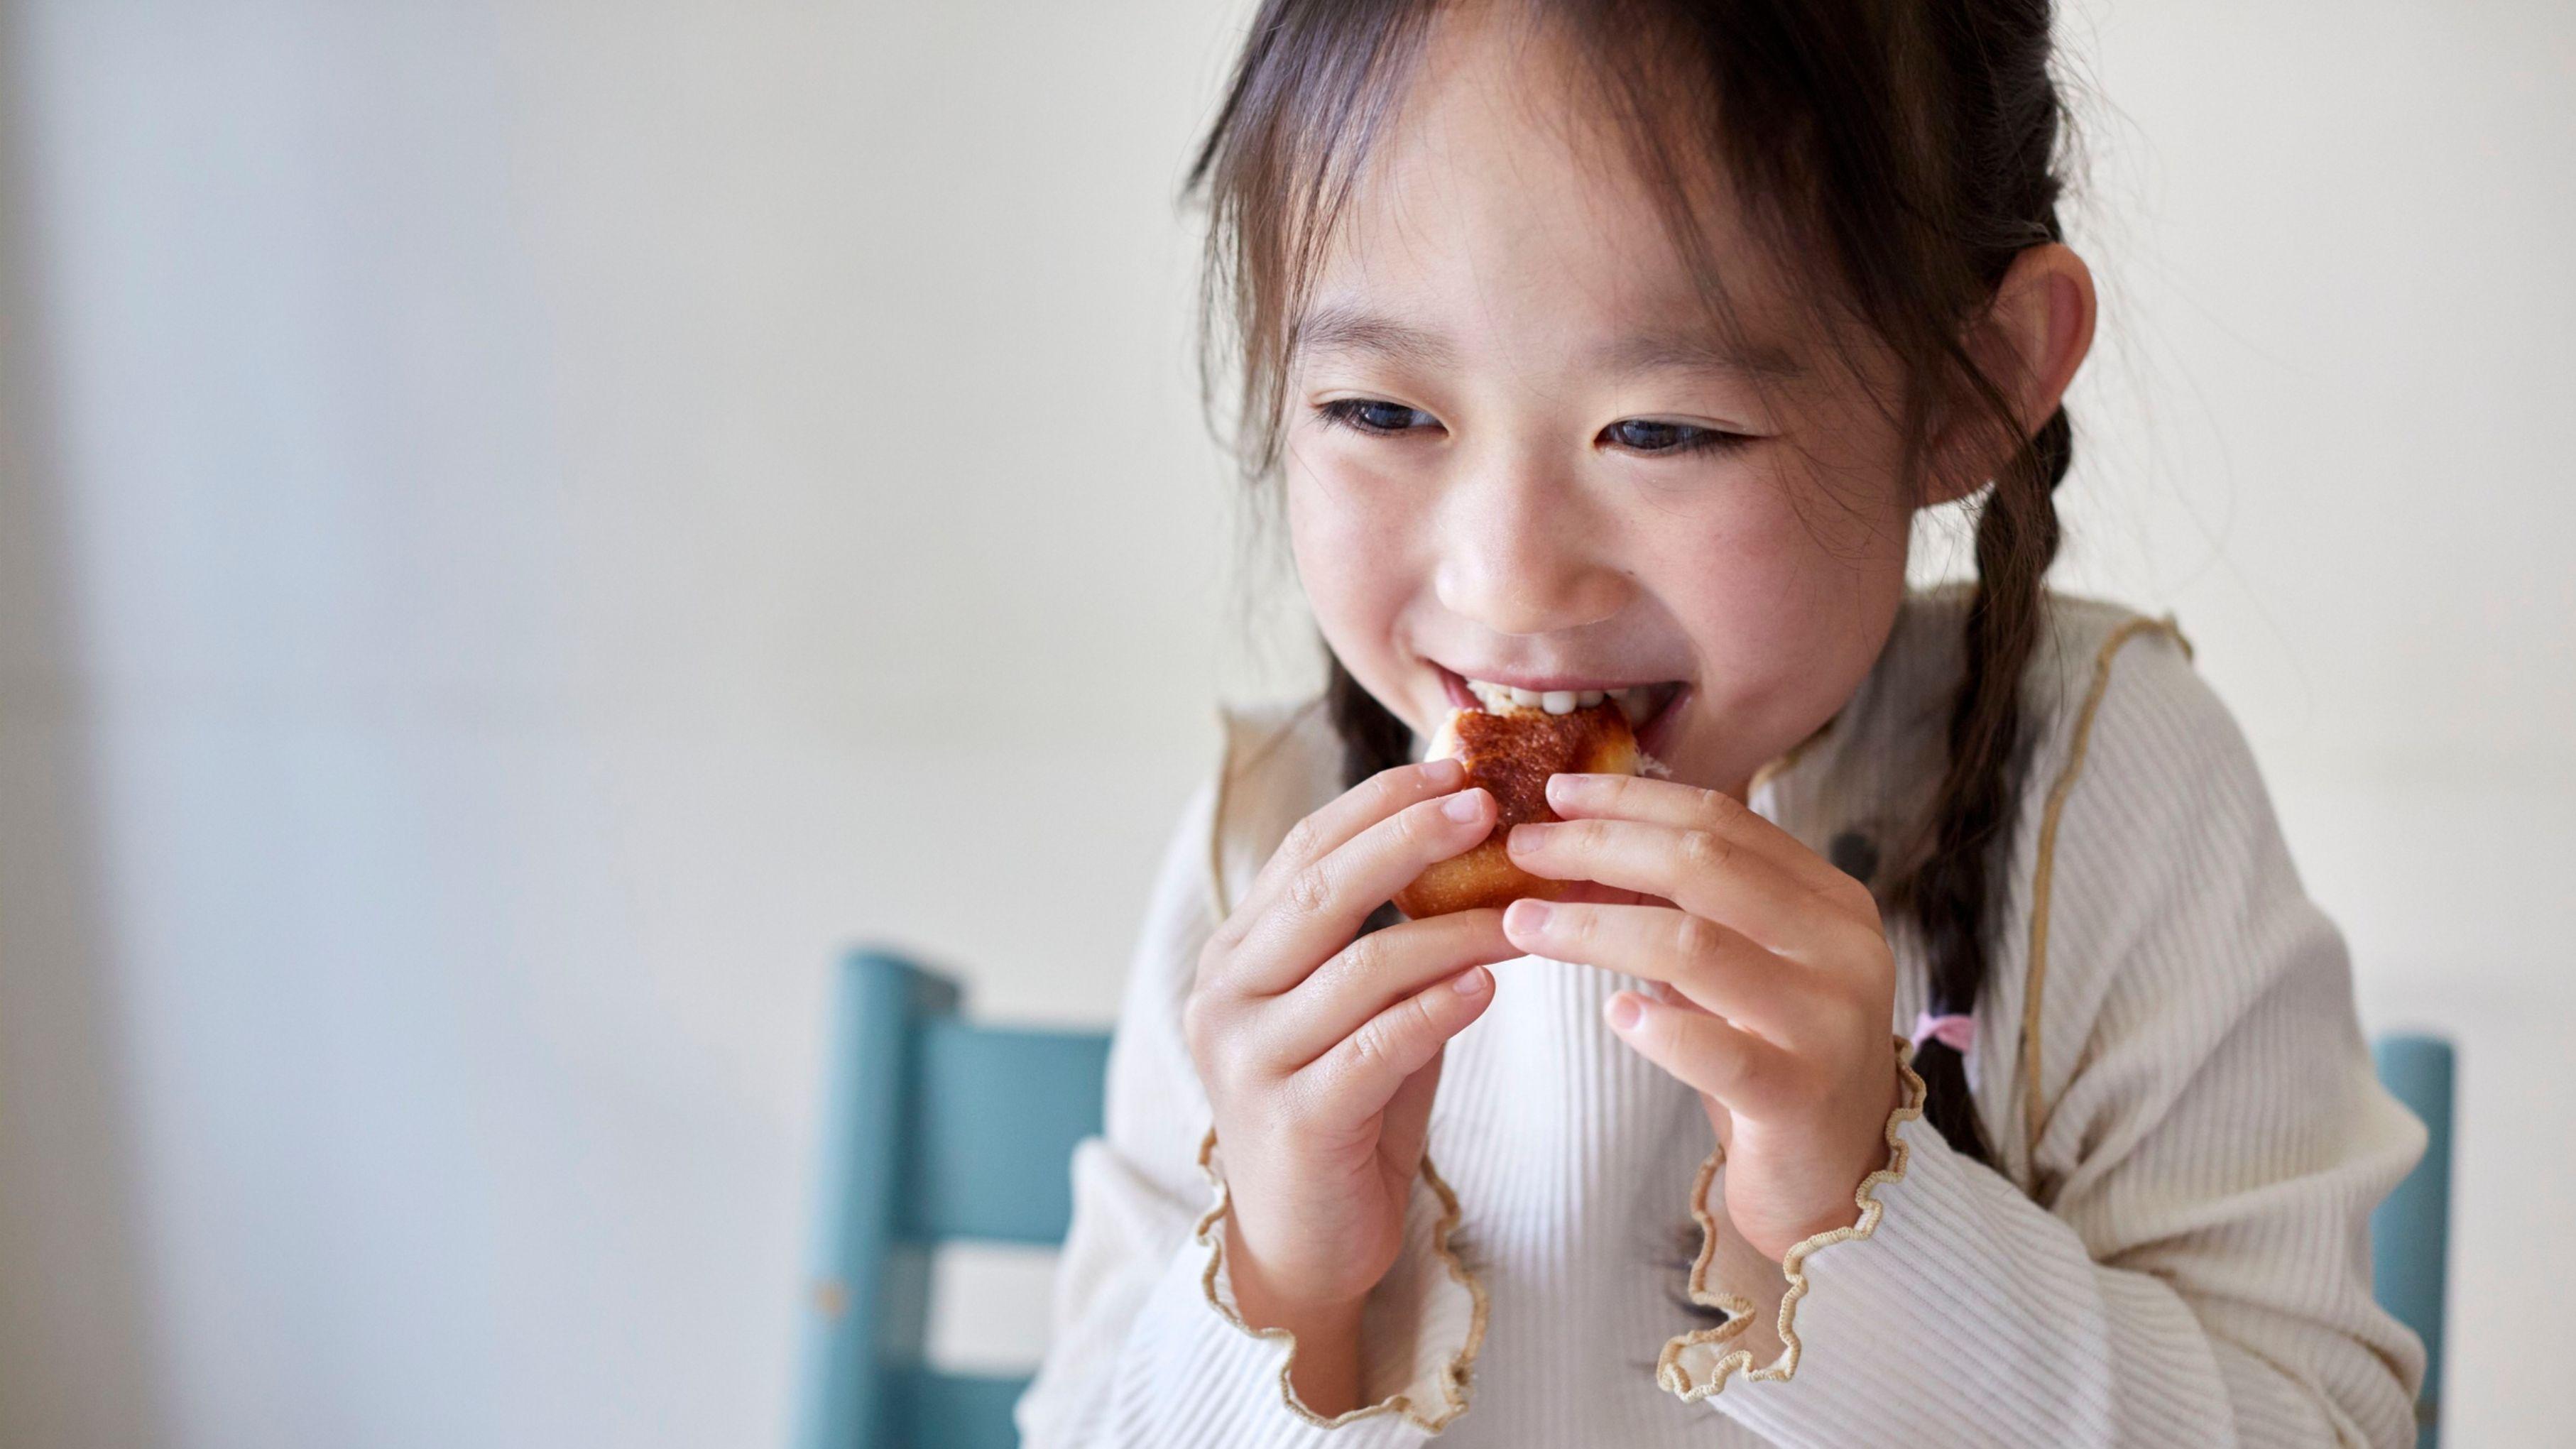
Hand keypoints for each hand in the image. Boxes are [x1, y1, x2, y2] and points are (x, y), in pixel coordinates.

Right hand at [1182, 758, 1515, 1409]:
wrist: (1304, 1244)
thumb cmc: (1347, 1111)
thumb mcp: (1360, 1008)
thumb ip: (1389, 936)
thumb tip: (1475, 841)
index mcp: (1237, 952)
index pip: (1305, 850)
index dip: (1382, 805)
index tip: (1458, 769)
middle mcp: (1226, 995)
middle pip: (1322, 891)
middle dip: (1410, 839)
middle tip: (1488, 805)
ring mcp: (1251, 1059)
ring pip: (1361, 969)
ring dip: (1454, 930)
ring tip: (1526, 910)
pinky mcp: (1294, 1122)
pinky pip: (1377, 1047)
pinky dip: (1438, 1009)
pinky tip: (1490, 986)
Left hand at [1499, 773, 1903, 1261]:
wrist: (1840, 1182)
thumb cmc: (1773, 1059)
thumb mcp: (1744, 965)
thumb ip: (1692, 905)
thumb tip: (1580, 839)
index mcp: (1832, 900)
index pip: (1724, 821)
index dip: (1632, 800)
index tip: (1555, 793)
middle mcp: (1844, 949)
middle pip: (1705, 866)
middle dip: (1600, 846)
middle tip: (1523, 848)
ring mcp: (1830, 1024)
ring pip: (1696, 946)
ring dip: (1594, 927)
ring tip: (1523, 924)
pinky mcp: (1802, 1098)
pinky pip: (1718, 1052)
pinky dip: (1657, 1027)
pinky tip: (1610, 1013)